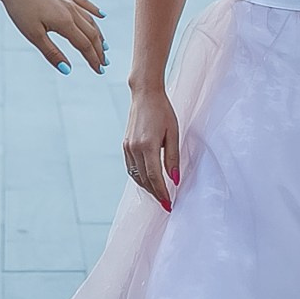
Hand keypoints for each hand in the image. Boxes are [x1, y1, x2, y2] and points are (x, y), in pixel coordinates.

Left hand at [0, 0, 105, 75]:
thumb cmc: (21, 9)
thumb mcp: (33, 35)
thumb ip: (52, 53)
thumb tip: (67, 70)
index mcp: (65, 23)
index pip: (84, 45)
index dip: (93, 59)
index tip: (99, 71)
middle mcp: (71, 11)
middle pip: (91, 34)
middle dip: (98, 50)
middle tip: (104, 63)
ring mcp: (69, 0)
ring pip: (90, 20)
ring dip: (98, 34)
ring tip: (104, 47)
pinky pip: (84, 2)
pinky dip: (94, 10)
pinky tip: (102, 15)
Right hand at [123, 85, 179, 211]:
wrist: (145, 94)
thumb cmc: (163, 111)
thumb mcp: (173, 133)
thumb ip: (173, 158)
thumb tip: (174, 179)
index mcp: (148, 145)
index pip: (155, 177)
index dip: (162, 192)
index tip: (169, 204)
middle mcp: (134, 148)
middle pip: (144, 179)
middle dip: (156, 193)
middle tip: (166, 204)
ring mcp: (127, 147)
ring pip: (136, 175)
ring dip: (147, 187)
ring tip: (159, 195)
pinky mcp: (125, 145)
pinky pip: (131, 168)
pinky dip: (139, 177)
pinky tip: (148, 181)